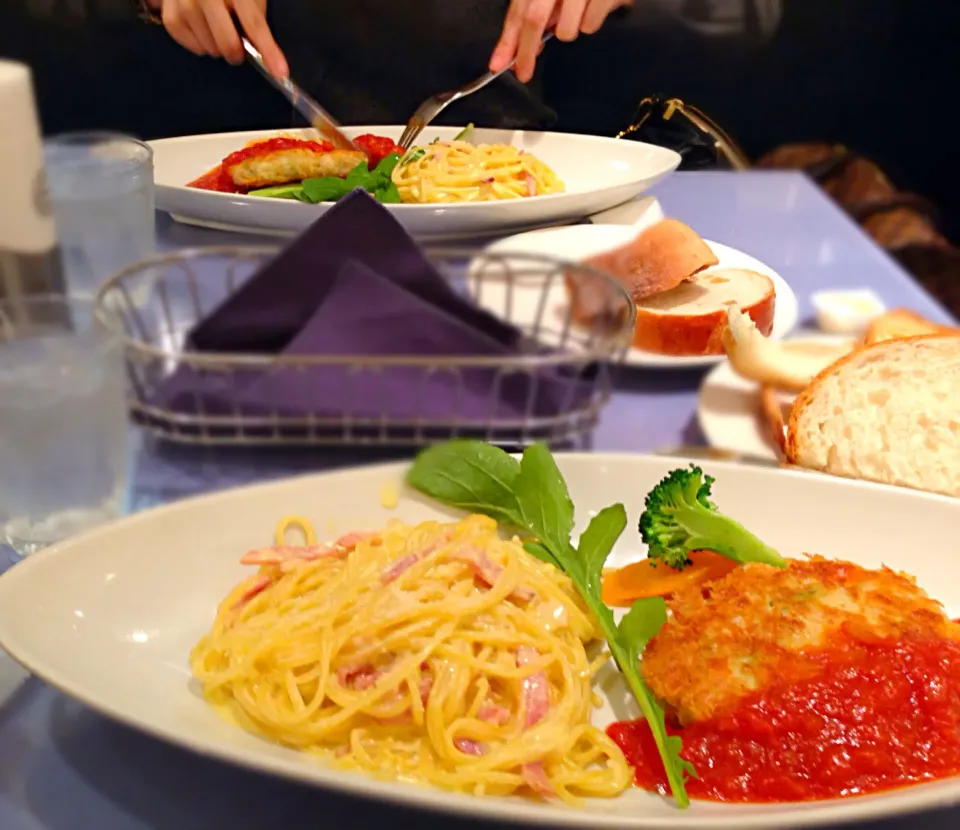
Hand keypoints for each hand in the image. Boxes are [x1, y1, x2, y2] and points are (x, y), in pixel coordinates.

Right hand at [150, 0, 287, 77]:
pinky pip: (191, 46)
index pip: (254, 25)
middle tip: (238, 46)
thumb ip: (255, 17)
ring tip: (216, 29)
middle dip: (237, 53)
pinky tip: (203, 32)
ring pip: (210, 49)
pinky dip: (200, 46)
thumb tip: (264, 51)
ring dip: (218, 47)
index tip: (280, 73)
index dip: (268, 51)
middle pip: (228, 44)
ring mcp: (185, 4)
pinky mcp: (170, 14)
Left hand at [490, 0, 631, 82]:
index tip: (498, 64)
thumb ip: (537, 12)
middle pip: (534, 19)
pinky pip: (590, 25)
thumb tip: (530, 45)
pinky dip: (590, 22)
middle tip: (523, 73)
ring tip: (577, 13)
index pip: (518, 10)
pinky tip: (595, 6)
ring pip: (565, 30)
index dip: (508, 39)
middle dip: (526, 51)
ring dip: (568, 31)